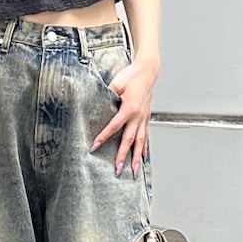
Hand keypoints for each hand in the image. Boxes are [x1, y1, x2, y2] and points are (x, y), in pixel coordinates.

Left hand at [90, 57, 157, 176]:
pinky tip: (143, 157)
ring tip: (134, 170)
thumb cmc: (132, 76)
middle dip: (123, 155)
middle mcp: (138, 116)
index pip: (114, 126)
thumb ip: (107, 96)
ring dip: (137, 157)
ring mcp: (144, 118)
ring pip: (140, 141)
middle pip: (129, 139)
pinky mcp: (146, 117)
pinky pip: (146, 135)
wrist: (147, 71)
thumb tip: (97, 105)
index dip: (103, 137)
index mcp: (129, 108)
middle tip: (118, 169)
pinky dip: (144, 148)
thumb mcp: (116, 84)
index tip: (95, 146)